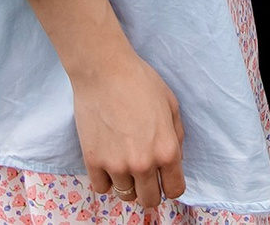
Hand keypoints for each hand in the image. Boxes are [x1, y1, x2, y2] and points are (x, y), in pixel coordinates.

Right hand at [68, 44, 186, 209]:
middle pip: (149, 200)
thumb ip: (176, 137)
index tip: (164, 178)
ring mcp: (116, 165)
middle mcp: (143, 164)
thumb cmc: (140, 81)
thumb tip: (175, 159)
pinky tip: (107, 162)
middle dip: (150, 189)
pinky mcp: (93, 160)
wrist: (103, 69)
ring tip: (124, 163)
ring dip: (127, 183)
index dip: (170, 185)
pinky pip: (101, 188)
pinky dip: (105, 179)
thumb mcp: (171, 105)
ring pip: (126, 196)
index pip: (174, 190)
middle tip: (144, 174)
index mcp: (167, 151)